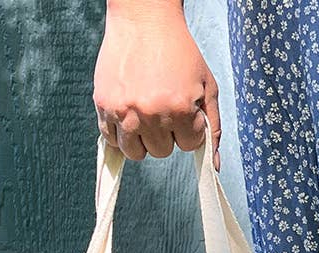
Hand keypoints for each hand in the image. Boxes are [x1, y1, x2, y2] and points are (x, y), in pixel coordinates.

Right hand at [93, 3, 221, 168]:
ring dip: (143, 139)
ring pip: (135, 153)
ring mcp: (123, 110)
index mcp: (179, 109)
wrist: (144, 20)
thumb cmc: (179, 52)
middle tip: (164, 108)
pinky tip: (128, 114)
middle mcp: (150, 113)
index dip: (188, 129)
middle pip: (161, 151)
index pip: (187, 145)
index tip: (184, 111)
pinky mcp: (103, 104)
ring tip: (146, 114)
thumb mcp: (207, 87)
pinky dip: (120, 133)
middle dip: (166, 134)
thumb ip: (213, 128)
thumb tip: (215, 166)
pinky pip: (110, 139)